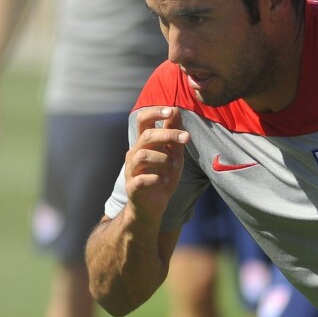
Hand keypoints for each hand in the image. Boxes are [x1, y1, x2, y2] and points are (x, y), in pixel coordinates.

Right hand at [124, 106, 189, 221]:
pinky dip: (156, 178)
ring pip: (142, 155)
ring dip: (163, 158)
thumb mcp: (172, 153)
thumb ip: (174, 134)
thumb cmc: (162, 176)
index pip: (142, 120)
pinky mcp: (133, 188)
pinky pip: (141, 179)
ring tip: (174, 165)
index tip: (170, 110)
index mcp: (143, 143)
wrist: (152, 207)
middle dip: (167, 134)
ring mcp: (131, 171)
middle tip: (186, 138)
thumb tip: (175, 110)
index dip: (154, 112)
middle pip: (146, 136)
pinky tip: (165, 180)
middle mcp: (134, 154)